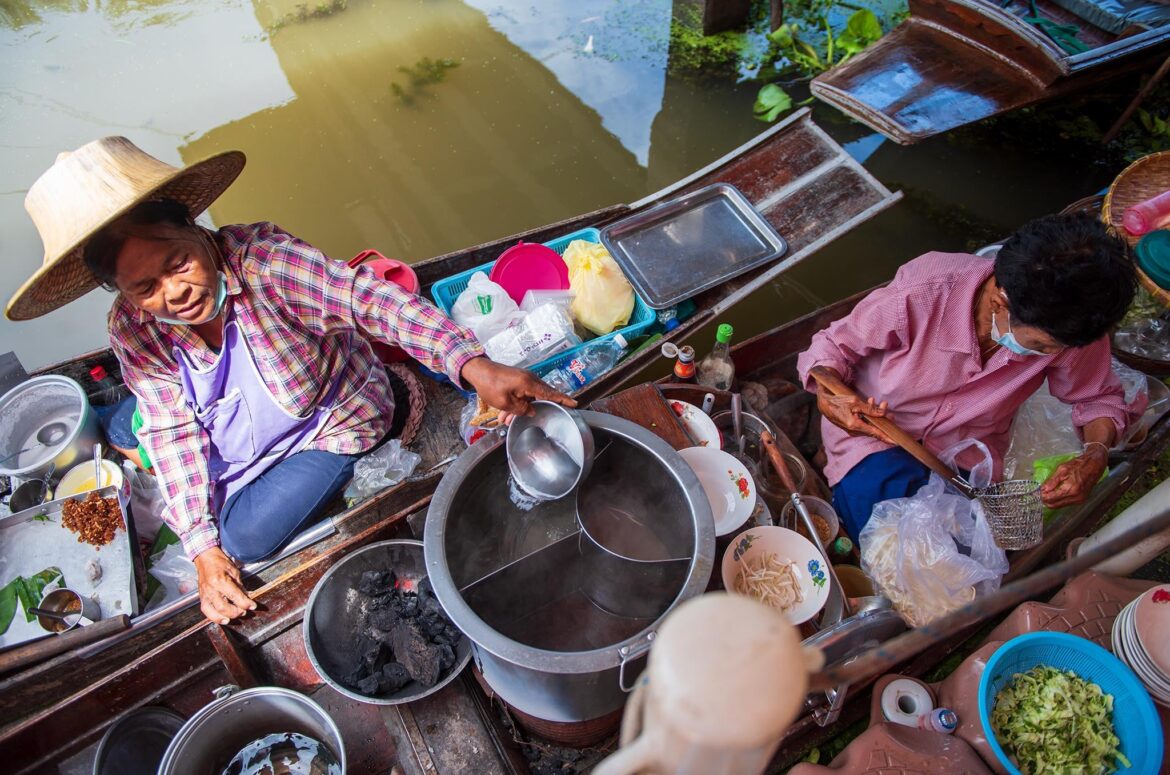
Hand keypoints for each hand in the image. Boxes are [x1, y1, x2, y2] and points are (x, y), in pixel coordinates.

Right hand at [194, 546, 256, 624]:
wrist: (206, 558)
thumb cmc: (220, 562)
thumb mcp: (234, 571)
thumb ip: (240, 586)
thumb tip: (247, 597)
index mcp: (220, 580)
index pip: (235, 596)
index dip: (245, 603)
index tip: (253, 606)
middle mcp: (211, 589)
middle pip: (223, 607)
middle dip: (235, 612)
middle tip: (244, 611)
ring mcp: (205, 594)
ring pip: (213, 611)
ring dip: (224, 617)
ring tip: (233, 618)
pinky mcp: (201, 597)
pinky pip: (206, 611)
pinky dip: (214, 617)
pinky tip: (222, 619)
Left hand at [460, 356, 575, 416]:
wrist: (478, 370)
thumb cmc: (490, 385)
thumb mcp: (504, 402)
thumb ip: (521, 409)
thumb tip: (531, 411)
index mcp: (529, 383)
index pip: (550, 393)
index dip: (563, 400)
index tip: (575, 404)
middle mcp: (529, 379)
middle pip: (539, 397)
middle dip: (532, 411)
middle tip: (524, 420)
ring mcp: (524, 379)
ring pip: (528, 398)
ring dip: (518, 409)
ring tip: (505, 420)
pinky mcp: (518, 380)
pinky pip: (521, 394)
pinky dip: (515, 404)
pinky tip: (504, 414)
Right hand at [816, 391, 892, 443]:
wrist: (823, 404)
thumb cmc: (837, 401)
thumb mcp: (854, 401)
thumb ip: (870, 408)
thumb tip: (883, 413)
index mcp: (855, 425)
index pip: (875, 433)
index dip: (887, 437)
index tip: (897, 442)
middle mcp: (854, 431)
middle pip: (874, 429)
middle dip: (883, 418)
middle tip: (885, 406)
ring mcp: (852, 430)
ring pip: (870, 426)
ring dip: (875, 415)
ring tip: (877, 403)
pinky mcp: (852, 428)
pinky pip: (865, 424)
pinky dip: (869, 417)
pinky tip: (869, 405)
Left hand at [1040, 448, 1106, 508]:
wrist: (1094, 465)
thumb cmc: (1078, 465)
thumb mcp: (1062, 469)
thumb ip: (1052, 481)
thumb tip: (1043, 490)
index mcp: (1071, 489)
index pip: (1051, 499)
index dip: (1042, 496)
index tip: (1037, 492)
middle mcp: (1076, 497)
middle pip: (1054, 505)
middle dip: (1045, 499)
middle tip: (1041, 492)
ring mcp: (1079, 500)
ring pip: (1059, 506)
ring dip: (1052, 500)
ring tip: (1048, 491)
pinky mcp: (1081, 500)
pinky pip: (1065, 503)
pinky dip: (1059, 499)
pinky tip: (1056, 492)